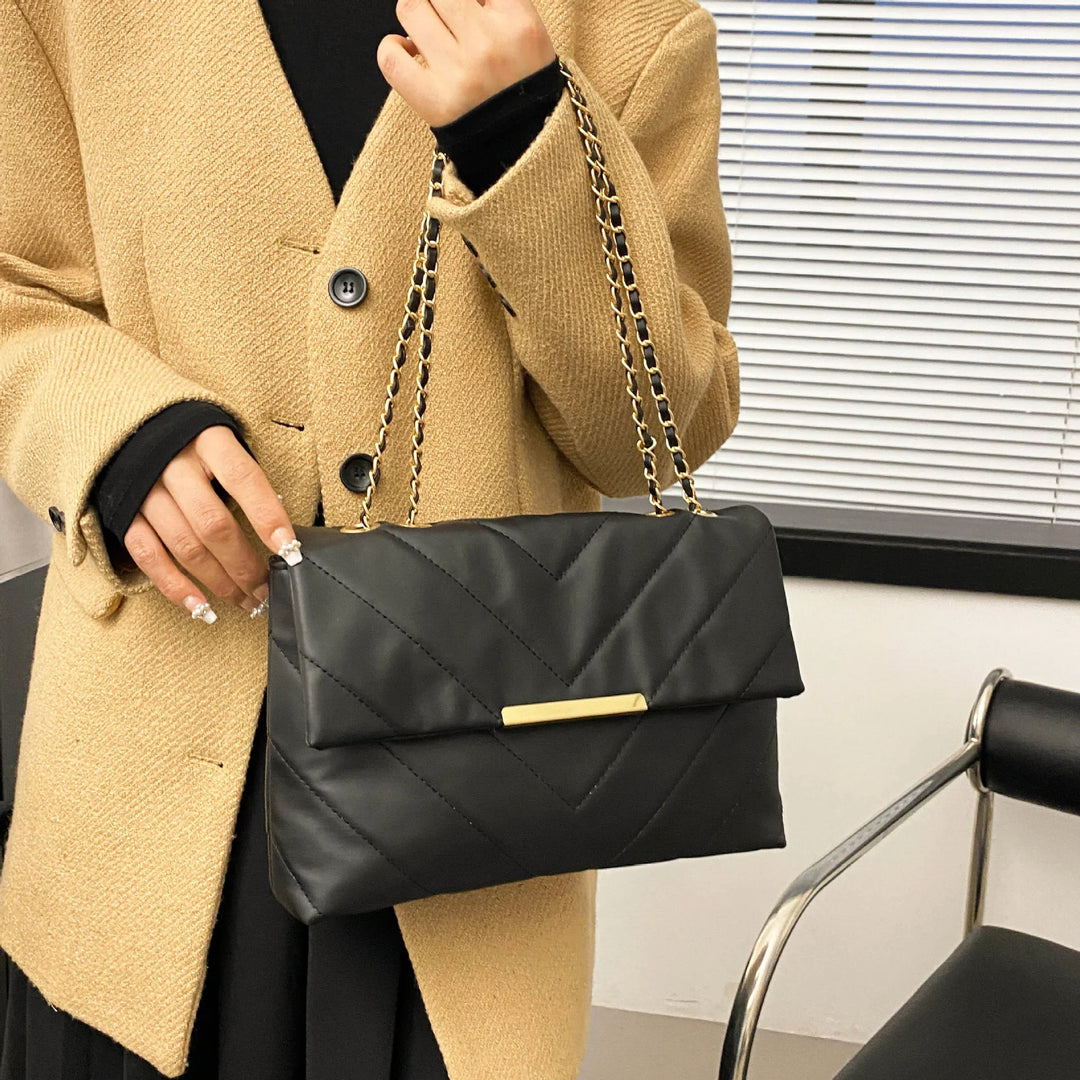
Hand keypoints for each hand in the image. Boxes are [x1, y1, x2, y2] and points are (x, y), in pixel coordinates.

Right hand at [120, 426, 298, 621]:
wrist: (127, 422)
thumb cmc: (192, 440)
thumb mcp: (223, 442)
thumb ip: (245, 478)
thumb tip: (281, 530)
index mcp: (208, 439)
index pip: (243, 478)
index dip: (267, 515)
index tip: (289, 548)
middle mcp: (173, 463)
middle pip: (213, 523)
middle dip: (245, 565)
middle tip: (267, 589)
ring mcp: (144, 489)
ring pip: (185, 545)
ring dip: (218, 581)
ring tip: (245, 601)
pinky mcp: (123, 512)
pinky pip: (148, 555)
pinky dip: (174, 585)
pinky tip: (199, 606)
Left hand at [377, 0, 557, 126]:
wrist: (525, 147)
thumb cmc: (523, 85)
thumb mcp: (529, 36)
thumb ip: (496, 3)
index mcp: (519, 23)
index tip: (467, 7)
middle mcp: (489, 44)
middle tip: (443, 14)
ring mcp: (459, 73)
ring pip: (410, 8)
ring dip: (414, 13)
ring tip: (426, 29)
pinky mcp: (434, 101)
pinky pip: (391, 57)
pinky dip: (391, 47)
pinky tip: (405, 50)